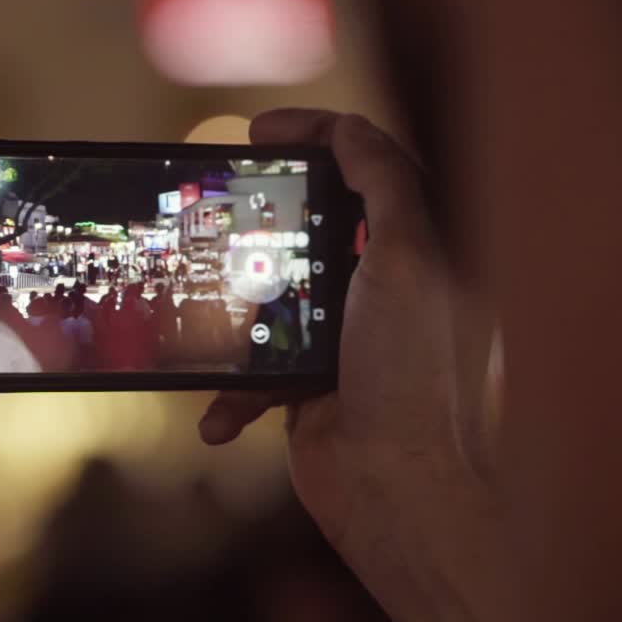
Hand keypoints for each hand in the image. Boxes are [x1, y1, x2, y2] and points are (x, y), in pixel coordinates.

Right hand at [200, 110, 513, 621]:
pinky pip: (255, 369)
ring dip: (232, 311)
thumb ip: (386, 185)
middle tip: (216, 200)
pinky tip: (224, 410)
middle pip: (310, 224)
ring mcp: (344, 337)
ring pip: (271, 296)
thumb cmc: (416, 375)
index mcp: (423, 249)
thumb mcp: (410, 260)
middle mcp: (386, 287)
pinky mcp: (309, 384)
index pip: (371, 165)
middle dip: (261, 216)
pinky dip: (233, 391)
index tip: (260, 132)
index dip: (318, 133)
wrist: (401, 492)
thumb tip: (350, 129)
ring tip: (198, 305)